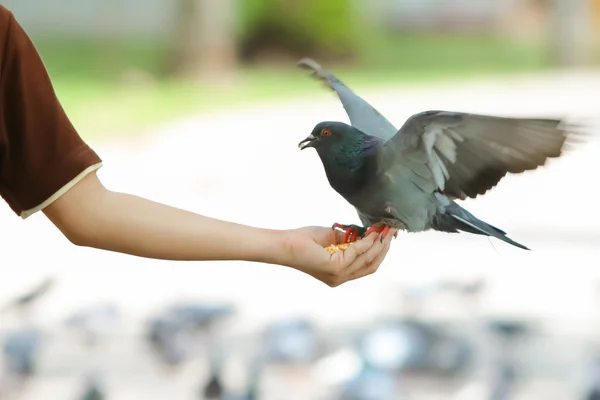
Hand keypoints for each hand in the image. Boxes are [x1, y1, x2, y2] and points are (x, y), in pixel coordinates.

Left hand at [280, 226, 396, 286]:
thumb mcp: (332, 238)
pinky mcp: (334, 268)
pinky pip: (356, 254)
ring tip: (383, 230)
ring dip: (377, 244)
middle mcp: (340, 278)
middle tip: (391, 231)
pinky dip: (365, 243)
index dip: (380, 251)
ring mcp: (338, 276)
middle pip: (372, 265)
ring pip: (367, 260)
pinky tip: (370, 233)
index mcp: (340, 274)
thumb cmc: (304, 241)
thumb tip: (368, 232)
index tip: (387, 235)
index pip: (367, 266)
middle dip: (383, 248)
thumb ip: (349, 239)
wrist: (284, 245)